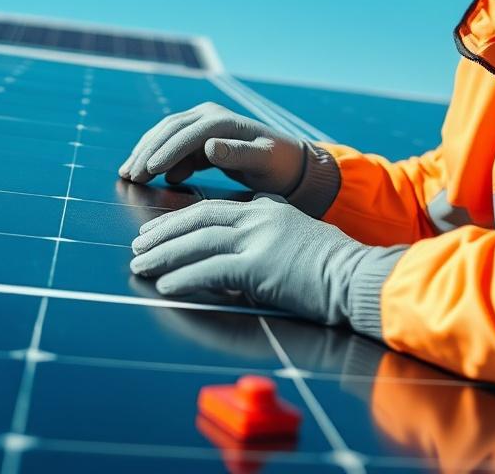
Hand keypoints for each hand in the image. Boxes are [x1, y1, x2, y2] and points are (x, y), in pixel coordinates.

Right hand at [119, 102, 304, 195]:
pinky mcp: (201, 138)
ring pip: (167, 136)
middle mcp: (210, 116)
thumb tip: (210, 147)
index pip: (188, 133)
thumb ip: (240, 154)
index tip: (149, 170)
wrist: (290, 164)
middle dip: (148, 152)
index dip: (167, 151)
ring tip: (129, 174)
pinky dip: (158, 158)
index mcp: (224, 121)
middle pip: (171, 131)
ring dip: (147, 153)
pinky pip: (173, 145)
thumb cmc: (280, 164)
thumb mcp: (265, 161)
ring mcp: (204, 125)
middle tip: (130, 175)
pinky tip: (149, 175)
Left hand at [129, 196, 404, 333]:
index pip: (213, 208)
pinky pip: (209, 270)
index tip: (159, 231)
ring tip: (140, 266)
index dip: (180, 220)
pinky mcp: (257, 266)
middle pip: (198, 219)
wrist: (357, 277)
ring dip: (163, 255)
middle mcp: (259, 217)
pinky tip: (165, 286)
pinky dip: (183, 277)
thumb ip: (265, 241)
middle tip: (138, 246)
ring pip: (197, 242)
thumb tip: (234, 262)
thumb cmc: (334, 267)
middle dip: (163, 233)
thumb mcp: (296, 241)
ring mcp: (258, 239)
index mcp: (268, 208)